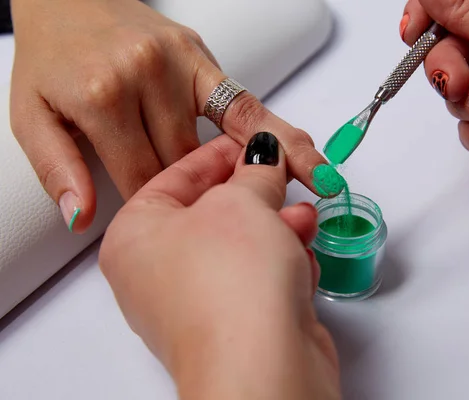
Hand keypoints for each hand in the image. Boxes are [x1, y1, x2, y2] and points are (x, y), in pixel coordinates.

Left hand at [10, 0, 328, 232]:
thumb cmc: (54, 60)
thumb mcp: (31, 116)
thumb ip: (57, 169)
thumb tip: (80, 217)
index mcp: (101, 99)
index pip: (143, 178)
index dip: (163, 209)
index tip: (183, 231)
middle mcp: (146, 78)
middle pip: (187, 163)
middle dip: (209, 199)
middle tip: (237, 231)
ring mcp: (180, 63)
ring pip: (224, 137)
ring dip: (263, 172)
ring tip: (318, 194)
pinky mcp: (203, 57)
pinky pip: (244, 103)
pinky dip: (277, 131)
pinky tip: (307, 153)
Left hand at [99, 132, 339, 399]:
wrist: (262, 363)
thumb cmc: (230, 284)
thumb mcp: (241, 201)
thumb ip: (254, 170)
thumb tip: (262, 153)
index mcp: (134, 237)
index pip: (175, 177)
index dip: (218, 152)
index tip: (250, 141)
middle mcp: (157, 274)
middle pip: (211, 213)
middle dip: (256, 192)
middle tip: (282, 170)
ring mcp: (196, 303)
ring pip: (240, 246)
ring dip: (275, 225)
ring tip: (301, 213)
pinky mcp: (234, 325)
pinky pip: (256, 277)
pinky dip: (280, 260)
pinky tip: (302, 250)